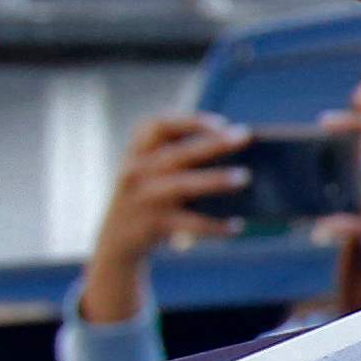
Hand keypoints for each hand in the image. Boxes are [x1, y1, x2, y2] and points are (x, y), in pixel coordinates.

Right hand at [77, 110, 244, 325]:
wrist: (116, 239)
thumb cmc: (148, 195)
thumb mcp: (151, 170)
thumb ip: (181, 156)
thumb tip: (236, 149)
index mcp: (137, 151)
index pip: (157, 125)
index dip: (189, 121)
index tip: (221, 123)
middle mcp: (136, 171)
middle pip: (176, 153)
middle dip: (211, 143)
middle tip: (244, 137)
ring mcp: (143, 198)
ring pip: (182, 185)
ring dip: (214, 180)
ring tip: (244, 176)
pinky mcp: (151, 225)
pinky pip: (188, 224)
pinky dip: (214, 225)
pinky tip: (236, 225)